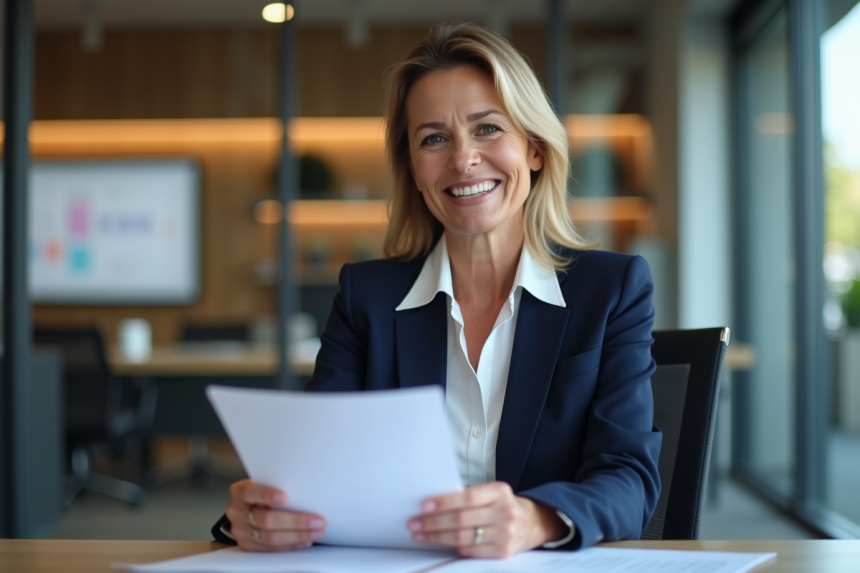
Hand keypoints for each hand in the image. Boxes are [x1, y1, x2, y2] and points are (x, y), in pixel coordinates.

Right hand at [226, 479, 326, 551]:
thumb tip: (307, 492)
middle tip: (317, 520)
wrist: (247, 507)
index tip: (285, 496)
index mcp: (240, 492)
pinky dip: (291, 545)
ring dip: (297, 536)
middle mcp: (237, 512)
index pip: (251, 492)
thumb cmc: (263, 491)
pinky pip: (271, 549)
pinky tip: (305, 540)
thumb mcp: (266, 482)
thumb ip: (278, 485)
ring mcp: (241, 531)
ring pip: (270, 538)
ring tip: (316, 532)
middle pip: (266, 519)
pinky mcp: (248, 545)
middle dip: (295, 521)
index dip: (267, 495)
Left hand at [407, 481, 567, 557]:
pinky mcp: (503, 552)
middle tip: (414, 523)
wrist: (533, 523)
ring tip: (420, 534)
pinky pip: (470, 550)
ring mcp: (505, 534)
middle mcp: (505, 512)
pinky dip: (453, 547)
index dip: (444, 502)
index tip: (424, 505)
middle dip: (433, 522)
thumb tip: (434, 503)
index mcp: (500, 492)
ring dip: (437, 537)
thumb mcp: (493, 493)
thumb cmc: (504, 505)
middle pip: (462, 519)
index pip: (467, 497)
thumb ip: (470, 497)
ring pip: (463, 537)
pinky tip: (441, 543)